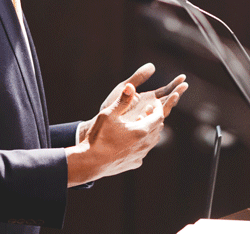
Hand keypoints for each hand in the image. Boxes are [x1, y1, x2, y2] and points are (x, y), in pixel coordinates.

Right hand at [65, 64, 188, 186]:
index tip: (154, 102)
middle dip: (154, 118)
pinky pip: (143, 151)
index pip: (159, 116)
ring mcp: (140, 156)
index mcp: (141, 131)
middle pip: (157, 129)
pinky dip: (142, 143)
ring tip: (139, 124)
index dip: (158, 108)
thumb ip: (122, 100)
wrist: (90, 163)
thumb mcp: (108, 114)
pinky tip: (131, 140)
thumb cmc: (98, 137)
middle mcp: (145, 145)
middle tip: (147, 111)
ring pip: (152, 141)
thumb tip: (131, 86)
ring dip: (149, 131)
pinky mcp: (134, 163)